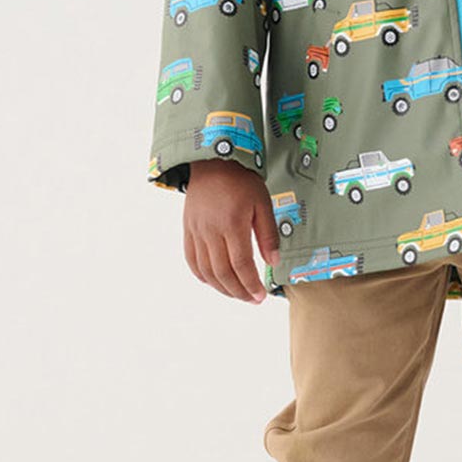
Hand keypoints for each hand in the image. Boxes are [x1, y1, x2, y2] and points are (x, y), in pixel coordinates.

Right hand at [183, 159, 280, 303]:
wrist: (212, 162)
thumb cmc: (242, 181)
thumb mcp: (263, 203)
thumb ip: (268, 235)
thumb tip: (273, 262)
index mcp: (232, 224)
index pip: (241, 265)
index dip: (251, 285)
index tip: (261, 296)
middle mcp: (211, 231)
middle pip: (222, 273)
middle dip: (239, 292)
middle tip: (252, 299)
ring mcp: (196, 232)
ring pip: (206, 271)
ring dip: (222, 288)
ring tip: (237, 294)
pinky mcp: (188, 230)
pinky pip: (192, 260)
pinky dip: (203, 276)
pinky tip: (215, 282)